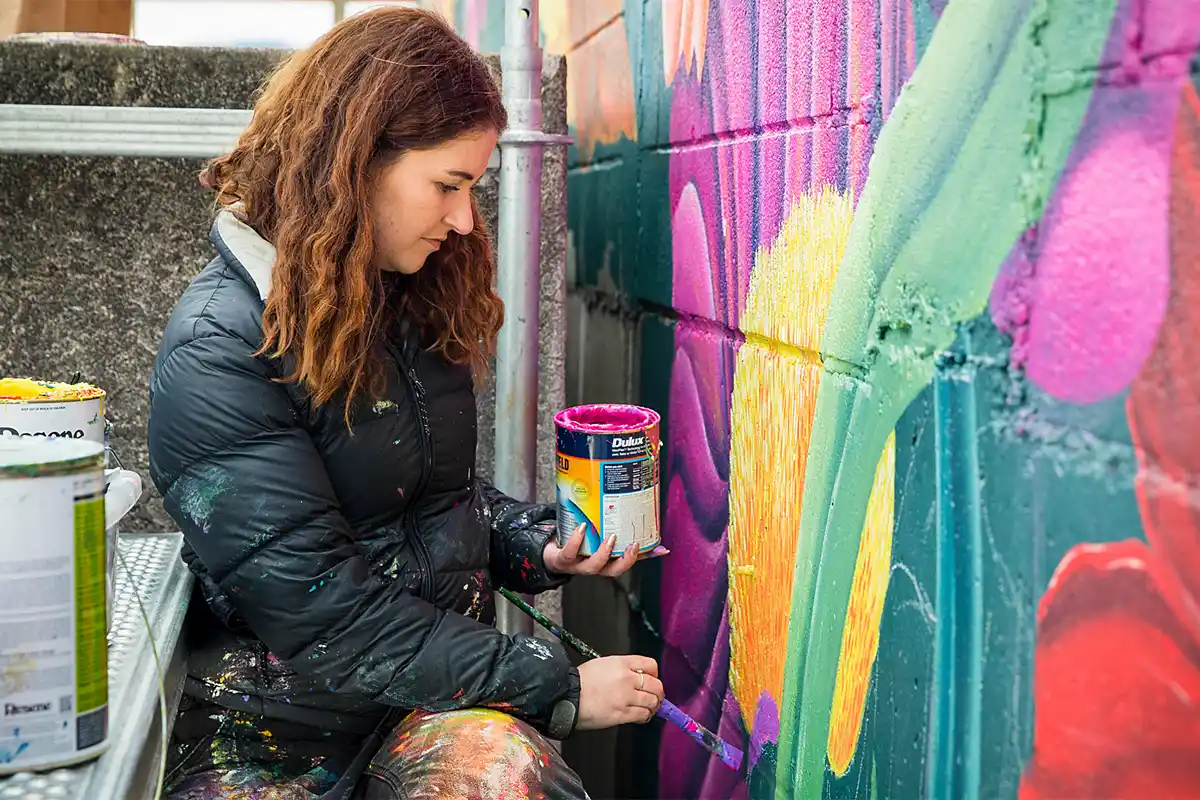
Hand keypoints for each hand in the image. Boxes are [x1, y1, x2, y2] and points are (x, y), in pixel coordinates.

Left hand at [543, 523, 669, 578]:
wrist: (550, 551)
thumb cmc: (578, 544)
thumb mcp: (597, 537)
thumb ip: (617, 531)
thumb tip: (636, 518)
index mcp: (606, 562)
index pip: (629, 562)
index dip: (645, 557)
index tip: (660, 549)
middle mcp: (595, 567)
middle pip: (613, 571)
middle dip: (625, 560)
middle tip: (633, 545)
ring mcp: (579, 565)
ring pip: (594, 566)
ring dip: (604, 553)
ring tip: (610, 537)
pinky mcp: (563, 559)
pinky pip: (570, 553)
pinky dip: (577, 540)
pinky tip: (582, 527)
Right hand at [576, 655, 663, 729]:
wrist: (567, 695)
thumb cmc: (580, 681)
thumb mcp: (602, 665)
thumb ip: (622, 669)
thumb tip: (635, 678)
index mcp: (621, 663)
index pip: (651, 665)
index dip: (655, 674)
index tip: (652, 680)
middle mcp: (627, 678)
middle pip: (656, 685)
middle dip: (658, 692)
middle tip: (655, 697)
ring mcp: (626, 697)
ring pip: (653, 701)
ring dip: (653, 706)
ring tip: (649, 708)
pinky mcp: (622, 714)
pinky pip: (643, 715)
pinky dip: (646, 716)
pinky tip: (641, 715)